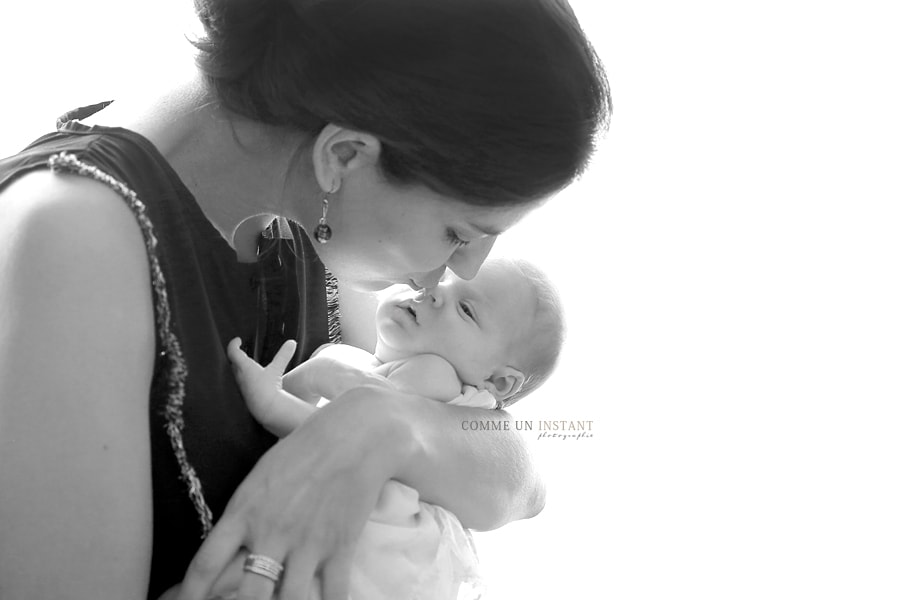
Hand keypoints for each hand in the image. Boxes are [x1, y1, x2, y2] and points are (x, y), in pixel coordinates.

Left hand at [176, 386, 418, 599]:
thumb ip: (242, 508)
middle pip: (247, 595)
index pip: (206, 565)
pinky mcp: (340, 547)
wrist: (356, 436)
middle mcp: (272, 532)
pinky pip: (334, 594)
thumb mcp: (261, 470)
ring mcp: (307, 543)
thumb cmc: (305, 446)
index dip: (189, 595)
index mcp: (245, 511)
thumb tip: (229, 531)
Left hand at [227, 337, 296, 423]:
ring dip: (240, 366)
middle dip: (236, 355)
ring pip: (236, 372)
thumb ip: (283, 355)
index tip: (237, 340)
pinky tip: (253, 380)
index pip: (233, 352)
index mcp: (244, 366)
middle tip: (241, 350)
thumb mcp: (277, 369)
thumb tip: (292, 343)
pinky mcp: (244, 393)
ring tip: (247, 364)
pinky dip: (245, 377)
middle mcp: (239, 375)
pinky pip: (241, 382)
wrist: (264, 408)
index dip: (234, 344)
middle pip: (233, 362)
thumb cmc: (267, 388)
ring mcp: (241, 385)